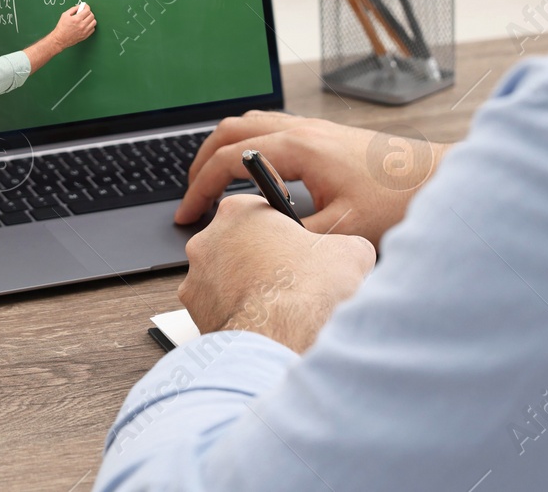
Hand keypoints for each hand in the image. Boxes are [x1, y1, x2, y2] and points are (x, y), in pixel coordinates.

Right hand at [51, 3, 95, 46]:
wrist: (60, 39)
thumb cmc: (61, 27)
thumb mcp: (65, 15)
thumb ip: (73, 9)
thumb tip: (80, 6)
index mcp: (77, 19)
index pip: (87, 11)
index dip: (86, 7)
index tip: (85, 6)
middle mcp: (82, 25)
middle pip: (92, 16)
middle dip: (88, 12)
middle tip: (85, 13)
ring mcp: (84, 31)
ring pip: (94, 22)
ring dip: (91, 19)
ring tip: (86, 19)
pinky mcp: (85, 36)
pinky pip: (93, 29)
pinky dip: (90, 26)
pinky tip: (86, 25)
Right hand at [174, 111, 441, 246]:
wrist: (437, 178)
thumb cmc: (397, 200)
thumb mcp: (341, 230)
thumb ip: (294, 234)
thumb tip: (261, 239)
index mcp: (299, 147)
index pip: (229, 159)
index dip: (200, 188)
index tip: (188, 213)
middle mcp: (302, 129)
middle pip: (231, 129)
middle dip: (202, 161)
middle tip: (191, 194)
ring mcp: (314, 127)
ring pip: (251, 122)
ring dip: (225, 147)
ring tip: (213, 179)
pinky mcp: (326, 134)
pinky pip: (272, 127)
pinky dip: (249, 144)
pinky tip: (255, 172)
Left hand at [179, 195, 374, 351]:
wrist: (281, 337)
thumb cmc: (307, 290)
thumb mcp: (349, 251)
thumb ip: (347, 243)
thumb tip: (353, 252)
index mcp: (239, 211)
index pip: (259, 211)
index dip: (280, 230)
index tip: (293, 245)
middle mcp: (208, 238)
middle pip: (237, 242)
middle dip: (259, 258)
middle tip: (287, 276)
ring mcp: (196, 276)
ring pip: (223, 276)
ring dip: (243, 286)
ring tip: (274, 304)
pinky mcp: (193, 310)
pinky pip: (215, 306)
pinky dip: (234, 312)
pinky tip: (259, 322)